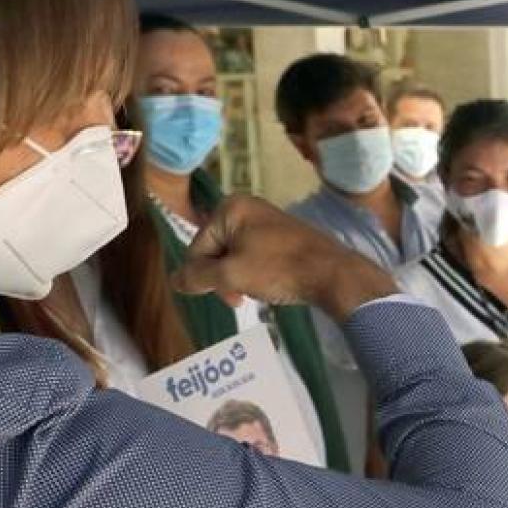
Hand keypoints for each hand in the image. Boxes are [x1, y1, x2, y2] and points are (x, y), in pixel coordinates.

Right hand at [173, 193, 394, 320]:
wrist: (333, 273)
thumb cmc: (279, 269)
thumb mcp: (231, 275)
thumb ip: (198, 277)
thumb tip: (174, 280)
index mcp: (230, 208)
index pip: (198, 248)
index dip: (205, 276)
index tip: (228, 295)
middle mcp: (247, 208)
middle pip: (216, 251)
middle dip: (223, 278)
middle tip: (240, 299)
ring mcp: (267, 222)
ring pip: (236, 257)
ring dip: (239, 279)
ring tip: (257, 293)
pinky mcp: (284, 237)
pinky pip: (256, 257)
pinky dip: (257, 274)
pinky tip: (270, 287)